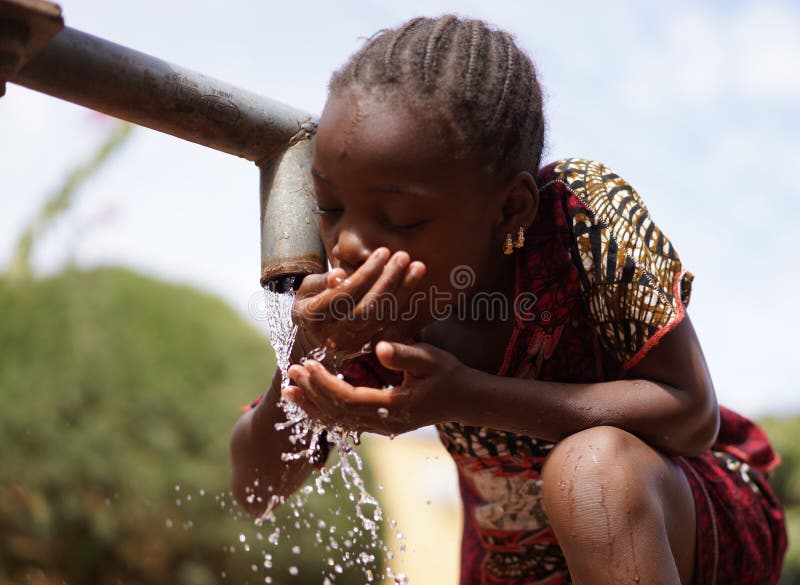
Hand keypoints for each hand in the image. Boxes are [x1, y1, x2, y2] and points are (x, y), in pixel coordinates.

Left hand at [283, 340, 464, 435]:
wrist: (465, 400)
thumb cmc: (448, 374)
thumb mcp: (430, 359)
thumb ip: (405, 354)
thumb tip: (380, 347)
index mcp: (395, 408)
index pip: (348, 399)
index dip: (324, 384)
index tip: (307, 364)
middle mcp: (385, 424)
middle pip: (338, 414)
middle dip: (312, 393)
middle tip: (291, 371)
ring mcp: (383, 428)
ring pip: (338, 422)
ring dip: (313, 405)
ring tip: (290, 390)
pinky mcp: (381, 425)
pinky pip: (346, 422)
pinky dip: (325, 411)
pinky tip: (310, 400)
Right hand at [291, 248, 425, 361]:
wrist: (313, 338)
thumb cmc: (310, 303)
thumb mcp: (306, 289)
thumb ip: (321, 281)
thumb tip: (339, 275)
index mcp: (313, 317)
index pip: (344, 294)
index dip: (366, 274)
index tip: (382, 252)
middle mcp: (332, 334)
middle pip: (367, 308)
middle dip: (388, 281)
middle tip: (403, 256)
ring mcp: (351, 343)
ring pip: (382, 318)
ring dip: (402, 291)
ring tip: (416, 266)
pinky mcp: (367, 346)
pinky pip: (390, 324)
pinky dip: (403, 302)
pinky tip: (413, 282)